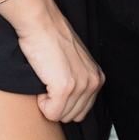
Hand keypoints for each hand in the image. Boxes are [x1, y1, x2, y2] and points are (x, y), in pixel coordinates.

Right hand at [5, 0, 103, 122]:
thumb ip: (79, 79)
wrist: (41, 23)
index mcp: (97, 77)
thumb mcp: (75, 61)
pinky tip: (42, 82)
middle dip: (57, 106)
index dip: (65, 103)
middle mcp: (94, 82)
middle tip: (49, 84)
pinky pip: (51, 113)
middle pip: (73, 116)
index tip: (56, 85)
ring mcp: (81, 86)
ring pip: (61, 116)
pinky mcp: (65, 88)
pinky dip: (42, 104)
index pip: (83, 111)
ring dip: (49, 104)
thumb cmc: (51, 38)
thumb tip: (70, 103)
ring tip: (46, 80)